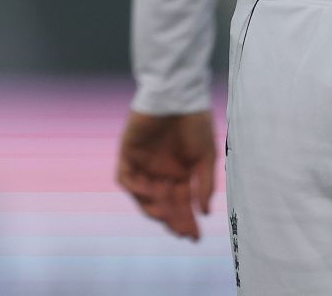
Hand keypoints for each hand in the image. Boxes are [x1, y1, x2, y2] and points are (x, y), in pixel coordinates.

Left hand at [116, 111, 217, 239]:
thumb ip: (204, 185)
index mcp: (180, 173)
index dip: (187, 221)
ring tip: (168, 217)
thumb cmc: (195, 123)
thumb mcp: (205, 157)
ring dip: (154, 209)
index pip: (181, 204)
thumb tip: (205, 213)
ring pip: (143, 196)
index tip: (195, 237)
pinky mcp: (128, 153)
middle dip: (173, 220)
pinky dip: (137, 189)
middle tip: (183, 233)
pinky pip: (126, 178)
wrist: (178, 95)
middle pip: (164, 204)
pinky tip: (153, 194)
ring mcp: (143, 163)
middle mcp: (160, 171)